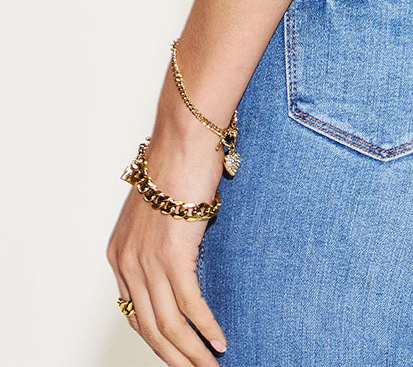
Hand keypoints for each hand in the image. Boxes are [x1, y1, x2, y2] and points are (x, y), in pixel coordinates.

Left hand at [107, 121, 227, 364]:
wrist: (183, 139)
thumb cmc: (177, 166)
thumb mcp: (158, 212)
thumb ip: (160, 241)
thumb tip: (181, 263)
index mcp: (119, 255)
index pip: (135, 314)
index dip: (158, 341)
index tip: (179, 354)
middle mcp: (127, 264)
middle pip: (150, 328)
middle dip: (176, 357)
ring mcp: (148, 262)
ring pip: (169, 325)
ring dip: (193, 354)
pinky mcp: (173, 256)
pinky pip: (189, 306)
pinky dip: (206, 329)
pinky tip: (220, 342)